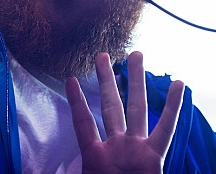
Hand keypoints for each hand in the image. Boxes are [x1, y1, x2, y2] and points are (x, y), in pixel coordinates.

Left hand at [66, 51, 183, 173]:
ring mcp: (135, 151)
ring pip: (137, 108)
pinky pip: (165, 129)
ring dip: (137, 81)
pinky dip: (172, 107)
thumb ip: (68, 169)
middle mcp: (116, 148)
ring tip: (136, 54)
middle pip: (111, 106)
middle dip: (107, 80)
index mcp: (95, 156)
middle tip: (102, 55)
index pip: (83, 122)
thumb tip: (37, 170)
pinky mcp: (153, 159)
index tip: (71, 79)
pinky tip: (178, 85)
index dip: (77, 101)